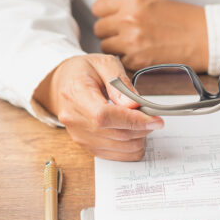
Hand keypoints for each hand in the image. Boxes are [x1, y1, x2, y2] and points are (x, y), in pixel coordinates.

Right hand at [33, 54, 163, 160]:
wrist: (64, 83)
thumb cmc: (85, 71)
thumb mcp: (104, 64)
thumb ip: (120, 83)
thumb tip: (134, 105)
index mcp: (75, 93)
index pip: (104, 116)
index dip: (133, 120)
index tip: (155, 119)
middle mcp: (74, 119)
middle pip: (115, 134)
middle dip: (142, 128)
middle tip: (153, 117)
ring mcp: (79, 136)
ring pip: (120, 147)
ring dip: (139, 137)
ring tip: (142, 121)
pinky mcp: (88, 147)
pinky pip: (117, 156)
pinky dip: (132, 147)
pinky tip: (134, 132)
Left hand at [92, 0, 208, 71]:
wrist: (204, 39)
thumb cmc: (183, 20)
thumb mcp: (152, 1)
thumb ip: (128, 6)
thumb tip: (108, 15)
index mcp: (132, 0)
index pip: (98, 8)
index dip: (106, 15)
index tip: (113, 20)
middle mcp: (128, 19)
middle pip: (99, 29)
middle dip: (110, 33)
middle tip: (126, 36)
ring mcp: (131, 41)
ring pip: (106, 47)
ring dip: (117, 48)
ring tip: (136, 46)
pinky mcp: (137, 61)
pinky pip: (121, 61)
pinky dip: (130, 61)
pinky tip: (145, 55)